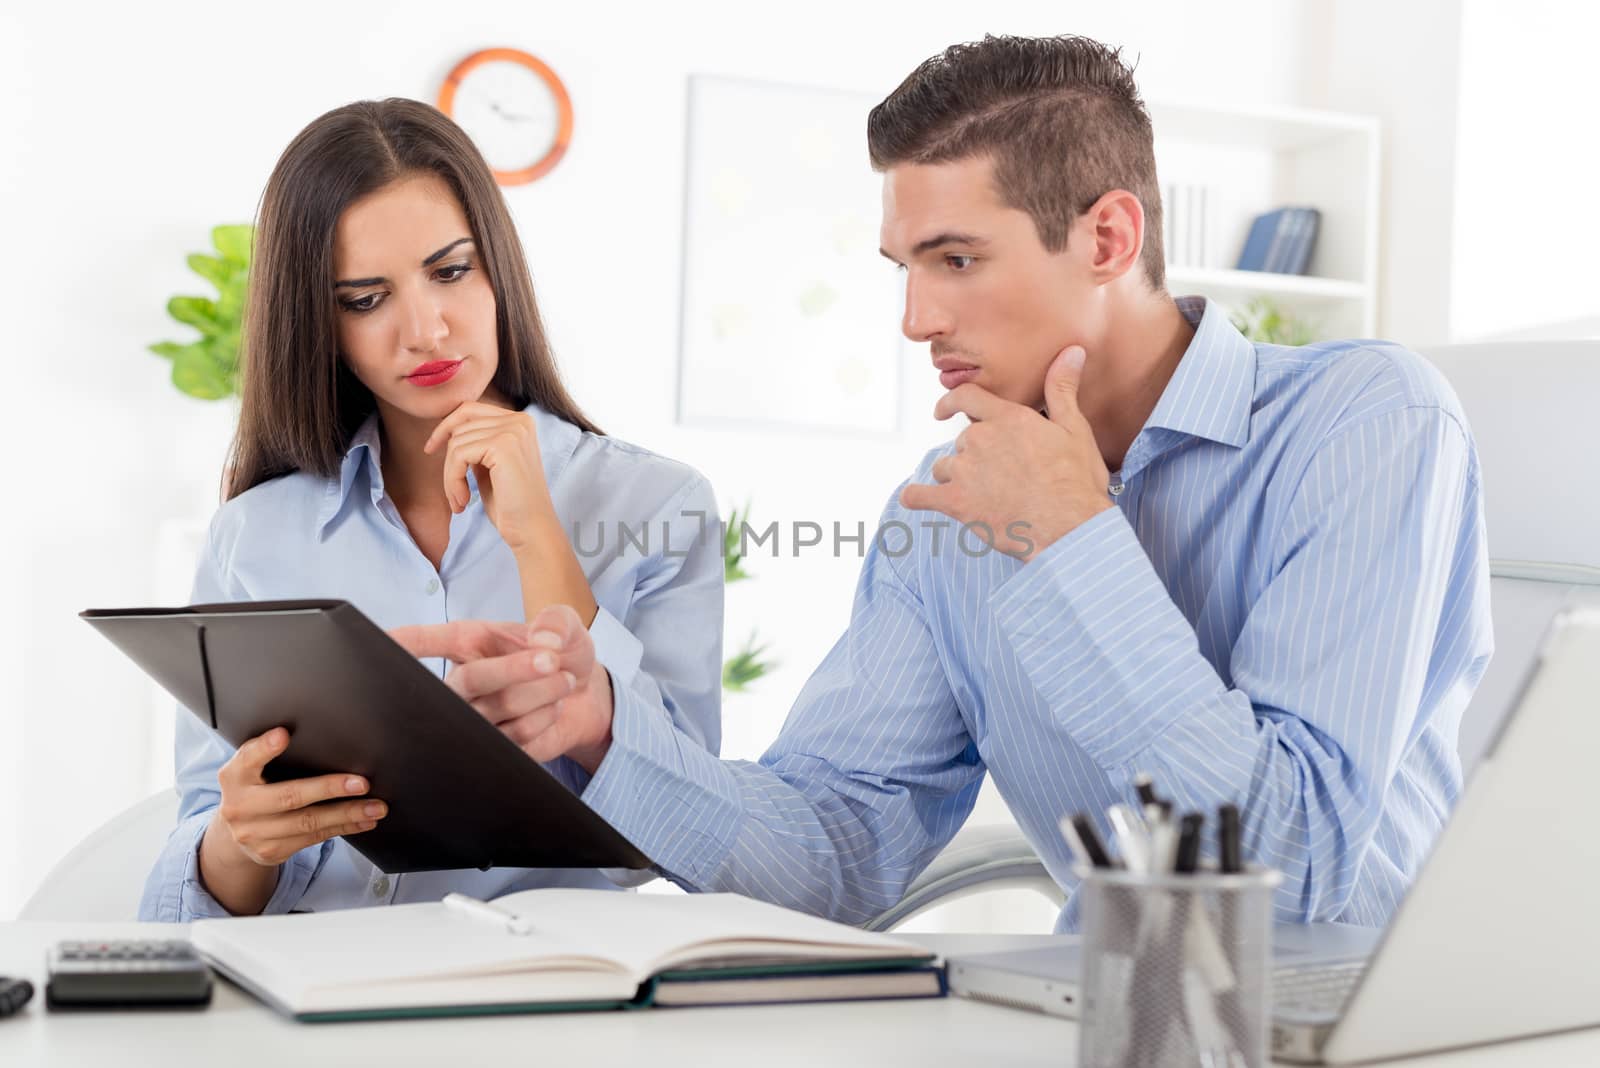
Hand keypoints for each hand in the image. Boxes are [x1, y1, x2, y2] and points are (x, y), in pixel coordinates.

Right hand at [205, 727, 384, 874]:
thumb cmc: (254, 788)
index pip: (248, 758)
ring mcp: (255, 833)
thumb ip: (269, 754)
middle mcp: (240, 806)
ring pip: (308, 823)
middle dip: (329, 789)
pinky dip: (343, 828)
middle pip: (290, 796)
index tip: (284, 735)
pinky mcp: (271, 851)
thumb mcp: (251, 769)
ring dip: (347, 814)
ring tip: (376, 807)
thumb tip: (323, 738)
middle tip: (362, 783)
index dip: (265, 747)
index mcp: (235, 776)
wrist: (233, 834)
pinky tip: (363, 821)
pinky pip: (314, 838)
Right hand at [389, 606, 614, 773]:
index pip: (423, 642)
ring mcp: (476, 720)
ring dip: (542, 692)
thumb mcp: (565, 626)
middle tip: (552, 659)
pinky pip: (516, 738)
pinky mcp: (496, 750)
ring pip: (499, 709)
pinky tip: (553, 708)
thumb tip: (544, 639)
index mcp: (468, 643)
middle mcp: (463, 684)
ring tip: (564, 680)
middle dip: (515, 669)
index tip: (383, 638)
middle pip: (469, 681)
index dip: (402, 642)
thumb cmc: (562, 653)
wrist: (586, 695)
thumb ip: (556, 622)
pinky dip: (545, 718)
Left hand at [422, 401, 553, 551]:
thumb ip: (476, 443)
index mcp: (520, 421)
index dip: (445, 427)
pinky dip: (453, 480)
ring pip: (456, 443)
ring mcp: (513, 431)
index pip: (469, 410)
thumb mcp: (490, 465)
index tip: (430, 449)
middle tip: (454, 494)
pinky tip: (463, 501)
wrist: (532, 530)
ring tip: (459, 501)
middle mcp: (520, 420)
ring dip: (450, 477)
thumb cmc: (511, 505)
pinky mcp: (503, 446)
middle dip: (449, 462)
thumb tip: (447, 430)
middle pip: (460, 427)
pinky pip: (459, 455)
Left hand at [899, 346, 1112, 561]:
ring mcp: (965, 470)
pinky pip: (919, 495)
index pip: (966, 397)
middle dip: (974, 457)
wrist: (1070, 527)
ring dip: (955, 479)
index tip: (941, 410)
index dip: (950, 402)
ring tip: (984, 498)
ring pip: (944, 468)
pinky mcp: (955, 502)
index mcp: (1007, 418)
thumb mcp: (1074, 429)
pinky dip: (916, 497)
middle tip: (1001, 479)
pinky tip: (916, 499)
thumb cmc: (1076, 480)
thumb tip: (1071, 350)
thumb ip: (1062, 389)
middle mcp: (980, 439)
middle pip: (961, 442)